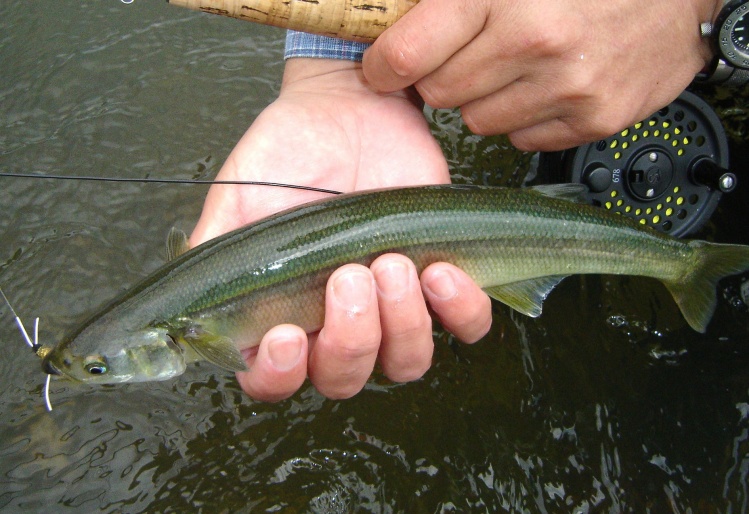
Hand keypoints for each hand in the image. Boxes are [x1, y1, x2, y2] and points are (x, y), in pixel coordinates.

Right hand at [190, 59, 491, 400]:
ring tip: (393, 262)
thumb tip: (188, 311)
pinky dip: (460, 312)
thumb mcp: (238, 198)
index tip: (289, 334)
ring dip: (403, 325)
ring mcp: (392, 308)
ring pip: (406, 363)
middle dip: (351, 337)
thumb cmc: (288, 150)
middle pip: (346, 378)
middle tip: (350, 274)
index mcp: (281, 313)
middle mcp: (336, 323)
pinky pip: (466, 327)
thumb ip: (215, 256)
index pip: (274, 380)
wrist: (350, 107)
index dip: (281, 375)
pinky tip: (440, 270)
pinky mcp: (439, 282)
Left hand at [363, 0, 719, 150]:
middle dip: (441, 76)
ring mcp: (567, 86)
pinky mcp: (592, 119)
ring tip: (515, 65)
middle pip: (440, 93)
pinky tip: (544, 86)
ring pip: (479, 122)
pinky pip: (522, 139)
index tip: (381, 69)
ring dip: (484, 98)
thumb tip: (393, 20)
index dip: (383, 65)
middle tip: (466, 54)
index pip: (407, 53)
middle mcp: (534, 41)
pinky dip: (524, 117)